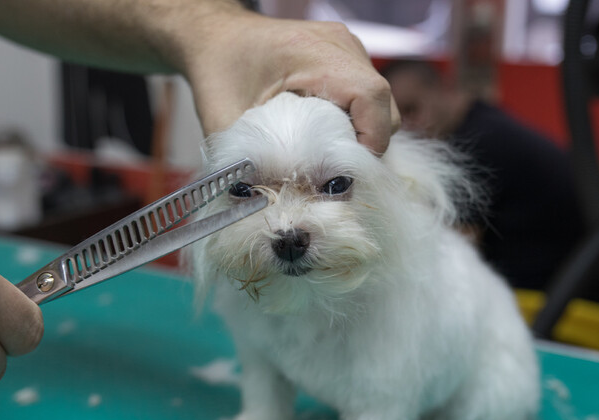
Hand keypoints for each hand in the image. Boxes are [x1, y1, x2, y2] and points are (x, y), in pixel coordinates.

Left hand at [182, 11, 399, 153]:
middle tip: (332, 173)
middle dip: (365, 147)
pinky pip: (366, 98)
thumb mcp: (225, 118)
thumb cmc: (218, 67)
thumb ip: (248, 160)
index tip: (346, 173)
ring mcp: (348, 49)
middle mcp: (340, 45)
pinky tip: (324, 136)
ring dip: (360, 136)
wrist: (215, 36)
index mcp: (314, 52)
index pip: (371, 96)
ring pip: (380, 105)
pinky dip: (353, 123)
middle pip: (383, 106)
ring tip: (326, 155)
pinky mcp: (346, 59)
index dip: (370, 140)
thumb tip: (271, 204)